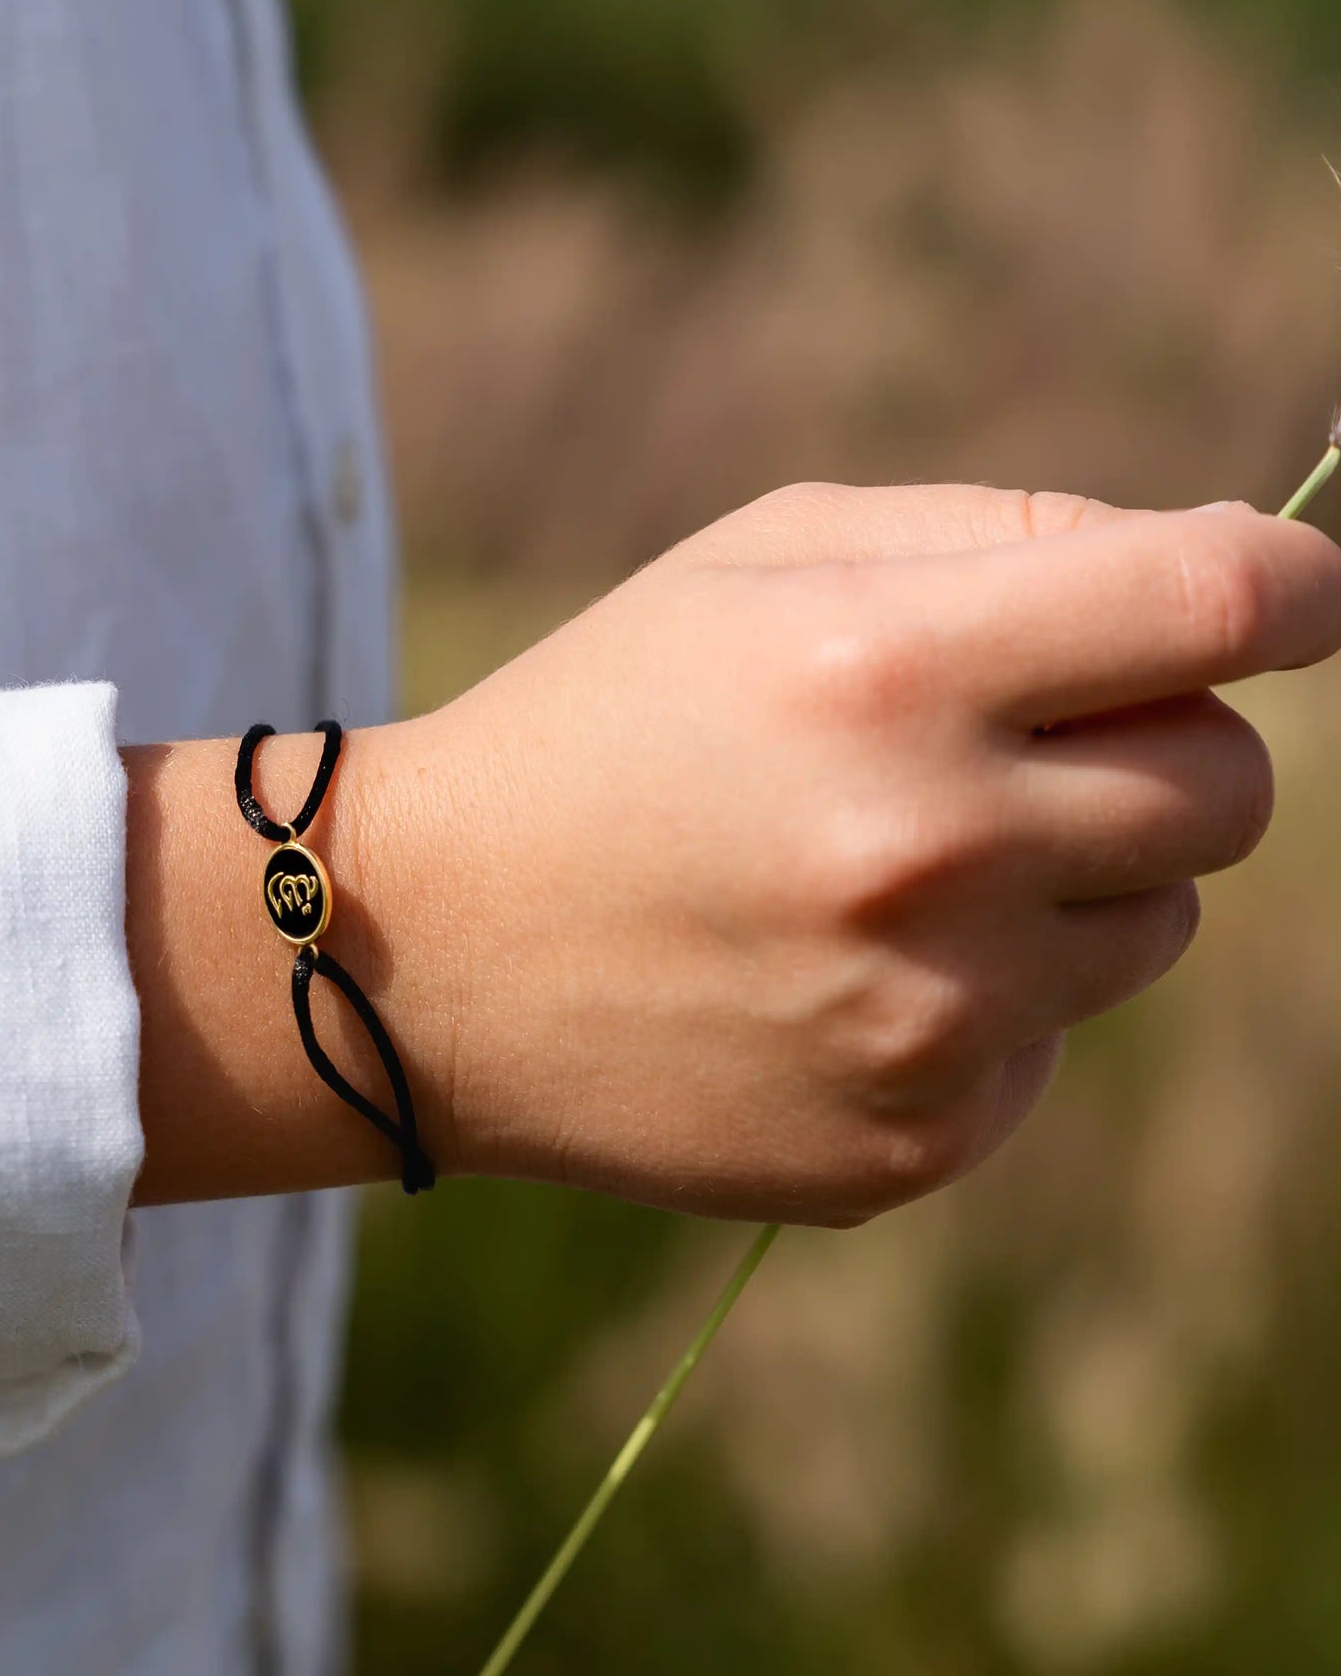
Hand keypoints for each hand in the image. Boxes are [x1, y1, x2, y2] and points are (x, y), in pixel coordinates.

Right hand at [360, 484, 1340, 1220]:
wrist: (423, 955)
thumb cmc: (608, 720)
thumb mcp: (761, 557)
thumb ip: (1002, 534)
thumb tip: (1222, 582)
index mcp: (887, 665)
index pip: (1217, 609)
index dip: (1302, 586)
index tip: (1302, 596)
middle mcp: (928, 848)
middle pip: (1234, 786)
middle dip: (1173, 743)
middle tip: (1040, 739)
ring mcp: (928, 1017)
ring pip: (1160, 924)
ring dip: (1081, 878)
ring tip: (900, 868)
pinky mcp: (914, 1141)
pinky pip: (1053, 1042)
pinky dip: (988, 1000)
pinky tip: (838, 977)